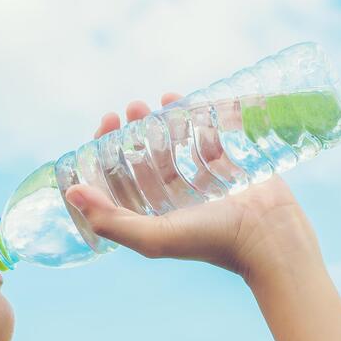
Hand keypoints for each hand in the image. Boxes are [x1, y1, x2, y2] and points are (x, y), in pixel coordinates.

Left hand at [63, 91, 319, 279]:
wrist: (269, 236)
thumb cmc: (210, 241)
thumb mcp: (154, 238)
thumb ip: (111, 220)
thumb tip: (71, 194)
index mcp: (153, 213)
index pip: (120, 177)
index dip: (106, 151)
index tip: (105, 126)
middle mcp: (174, 196)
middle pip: (145, 155)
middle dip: (133, 129)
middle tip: (130, 108)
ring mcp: (203, 178)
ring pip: (174, 142)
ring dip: (160, 119)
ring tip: (152, 102)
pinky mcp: (230, 163)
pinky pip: (208, 133)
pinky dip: (193, 114)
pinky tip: (178, 98)